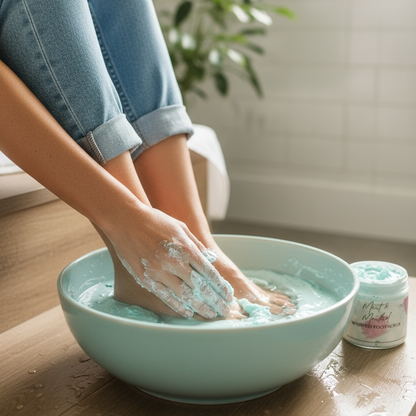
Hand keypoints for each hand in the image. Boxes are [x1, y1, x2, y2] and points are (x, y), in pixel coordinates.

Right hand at [105, 205, 232, 318]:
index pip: (208, 272)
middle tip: (224, 311)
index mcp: (185, 247)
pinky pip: (165, 296)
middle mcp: (174, 261)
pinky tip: (188, 313)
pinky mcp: (145, 278)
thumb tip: (211, 259)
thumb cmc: (156, 221)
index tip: (228, 296)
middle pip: (199, 286)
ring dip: (200, 307)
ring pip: (184, 295)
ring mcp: (158, 271)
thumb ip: (197, 244)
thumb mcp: (181, 227)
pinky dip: (178, 306)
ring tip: (210, 315)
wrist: (126, 220)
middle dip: (214, 300)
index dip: (220, 286)